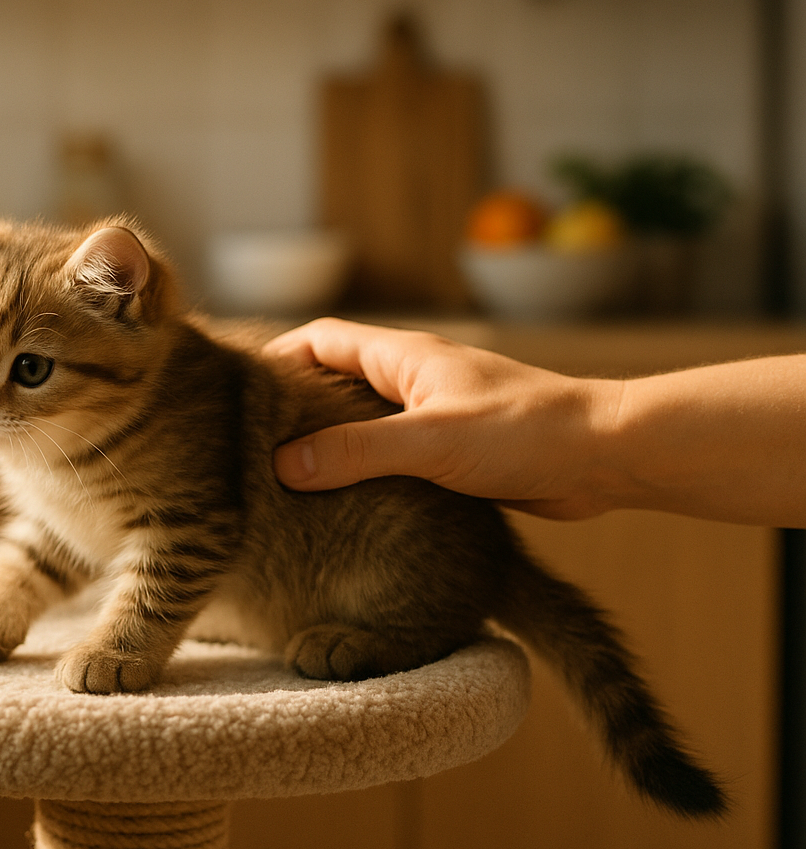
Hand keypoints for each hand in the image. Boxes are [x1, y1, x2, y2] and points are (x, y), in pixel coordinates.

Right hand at [264, 318, 620, 519]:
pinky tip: (347, 508)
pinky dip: (364, 475)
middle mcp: (415, 381)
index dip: (277, 361)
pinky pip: (392, 458)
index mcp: (404, 357)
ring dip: (330, 449)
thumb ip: (354, 452)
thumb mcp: (430, 441)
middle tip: (252, 450)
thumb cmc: (527, 432)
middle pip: (335, 383)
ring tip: (288, 485)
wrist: (607, 456)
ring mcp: (436, 416)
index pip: (321, 341)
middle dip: (294, 411)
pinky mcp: (454, 454)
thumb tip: (283, 466)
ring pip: (363, 426)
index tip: (241, 396)